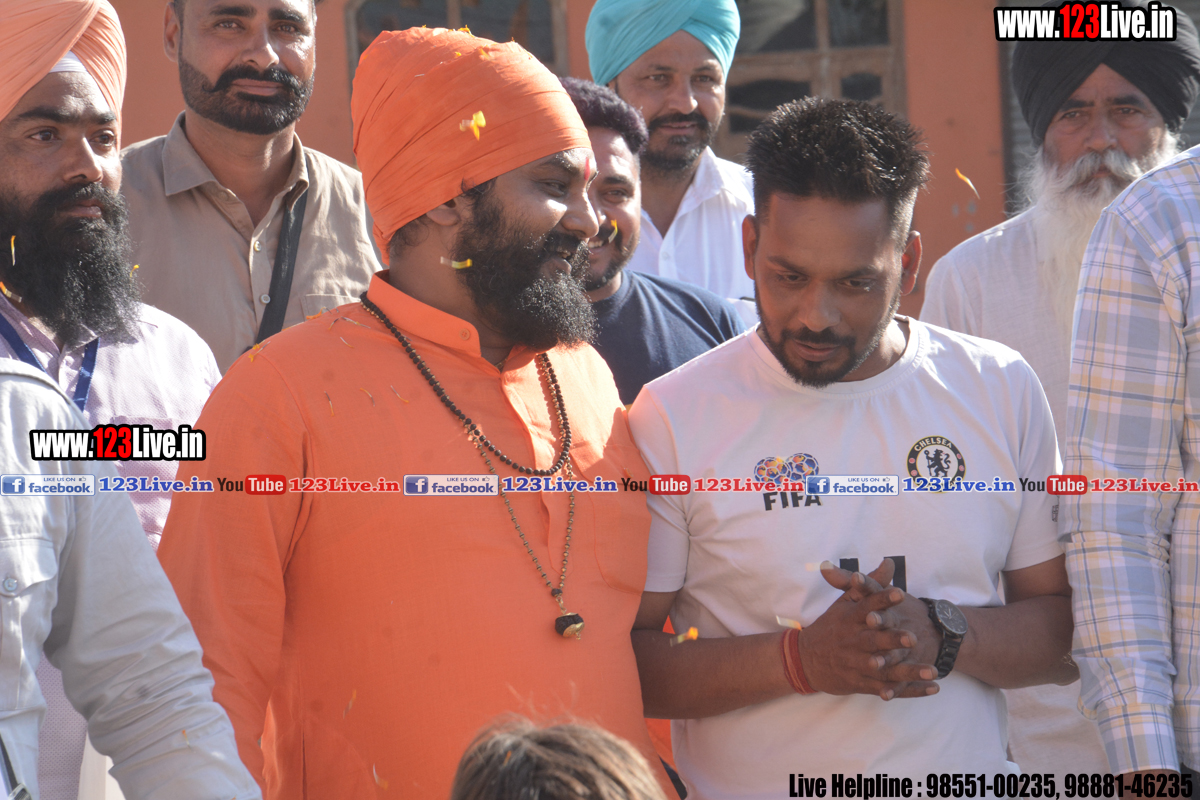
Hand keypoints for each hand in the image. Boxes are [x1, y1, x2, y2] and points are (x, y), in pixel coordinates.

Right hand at [797, 560, 938, 698]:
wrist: (805, 660)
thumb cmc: (831, 627)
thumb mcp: (845, 603)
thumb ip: (869, 584)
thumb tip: (889, 562)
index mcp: (850, 619)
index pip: (867, 606)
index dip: (882, 599)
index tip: (900, 592)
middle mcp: (853, 641)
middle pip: (874, 641)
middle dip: (892, 640)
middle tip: (912, 638)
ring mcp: (858, 664)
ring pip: (885, 669)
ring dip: (909, 671)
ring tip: (932, 670)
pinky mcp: (862, 683)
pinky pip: (888, 688)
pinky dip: (910, 691)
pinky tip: (932, 688)